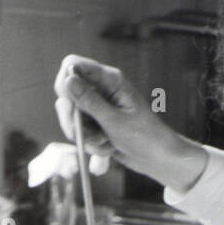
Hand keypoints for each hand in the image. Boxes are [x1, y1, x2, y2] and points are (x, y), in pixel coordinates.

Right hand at [53, 55, 206, 189]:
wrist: (158, 159)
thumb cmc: (145, 137)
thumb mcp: (115, 120)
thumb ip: (89, 101)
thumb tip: (67, 80)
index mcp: (110, 80)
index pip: (73, 65)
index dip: (65, 82)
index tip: (68, 104)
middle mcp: (101, 90)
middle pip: (67, 94)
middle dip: (72, 118)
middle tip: (80, 134)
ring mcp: (98, 108)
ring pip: (73, 118)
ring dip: (85, 136)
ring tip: (105, 143)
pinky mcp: (97, 124)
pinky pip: (81, 133)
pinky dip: (92, 144)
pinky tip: (109, 148)